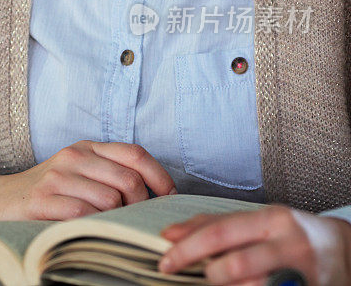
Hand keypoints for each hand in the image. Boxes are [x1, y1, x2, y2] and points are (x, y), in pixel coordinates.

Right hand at [0, 140, 176, 220]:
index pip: (135, 154)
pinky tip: (90, 230)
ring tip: (110, 226)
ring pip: (110, 200)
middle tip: (136, 220)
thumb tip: (157, 195)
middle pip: (128, 181)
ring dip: (117, 219)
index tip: (169, 197)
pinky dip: (94, 226)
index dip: (159, 176)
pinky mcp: (42, 200)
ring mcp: (57, 178)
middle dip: (141, 206)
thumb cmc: (45, 192)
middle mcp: (73, 157)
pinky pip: (84, 215)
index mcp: (86, 148)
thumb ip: (109, 175)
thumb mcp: (77, 173)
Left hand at [157, 204, 350, 284]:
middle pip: (235, 266)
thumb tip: (170, 234)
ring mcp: (304, 274)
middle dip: (211, 275)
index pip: (219, 233)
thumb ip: (215, 224)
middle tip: (203, 277)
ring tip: (227, 284)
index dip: (186, 249)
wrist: (347, 250)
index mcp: (272, 219)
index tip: (165, 261)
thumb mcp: (259, 221)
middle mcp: (290, 244)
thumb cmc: (292, 234)